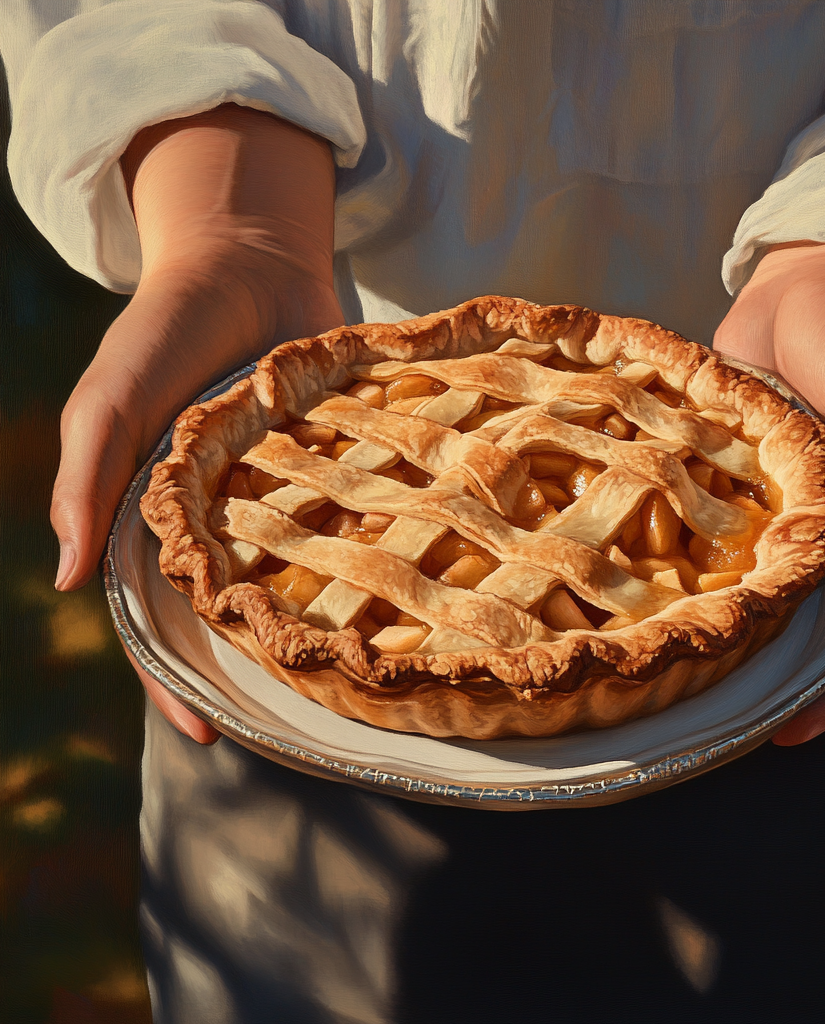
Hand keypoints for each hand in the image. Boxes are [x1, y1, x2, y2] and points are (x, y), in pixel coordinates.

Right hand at [52, 105, 342, 743]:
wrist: (248, 264)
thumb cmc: (164, 331)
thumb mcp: (110, 400)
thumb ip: (87, 480)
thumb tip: (65, 580)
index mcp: (160, 523)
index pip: (161, 621)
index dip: (176, 681)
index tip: (209, 737)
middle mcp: (226, 526)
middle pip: (240, 619)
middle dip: (263, 676)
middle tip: (304, 729)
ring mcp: (286, 503)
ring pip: (302, 584)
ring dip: (323, 630)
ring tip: (359, 687)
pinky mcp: (336, 472)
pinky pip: (355, 526)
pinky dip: (373, 560)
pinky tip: (404, 600)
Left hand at [714, 242, 824, 743]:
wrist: (804, 289)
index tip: (792, 727)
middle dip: (789, 683)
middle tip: (731, 729)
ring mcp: (798, 515)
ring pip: (779, 600)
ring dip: (750, 647)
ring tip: (699, 693)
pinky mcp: (753, 494)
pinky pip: (738, 554)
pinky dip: (719, 591)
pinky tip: (679, 616)